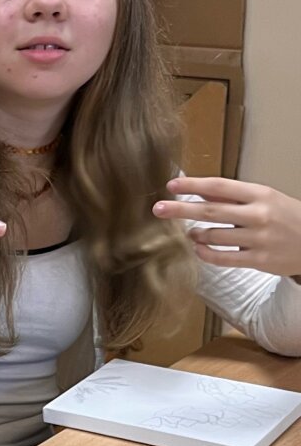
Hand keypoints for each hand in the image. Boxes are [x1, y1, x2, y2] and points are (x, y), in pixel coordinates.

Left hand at [153, 176, 300, 275]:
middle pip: (211, 211)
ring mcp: (259, 239)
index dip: (192, 185)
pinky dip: (206, 253)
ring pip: (214, 236)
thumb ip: (233, 197)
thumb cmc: (287, 217)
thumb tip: (199, 192)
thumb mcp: (265, 198)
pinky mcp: (259, 260)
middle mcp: (258, 215)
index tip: (171, 185)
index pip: (219, 187)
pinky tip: (198, 249)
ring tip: (190, 233)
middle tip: (158, 208)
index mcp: (260, 194)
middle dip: (180, 209)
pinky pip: (223, 258)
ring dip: (195, 234)